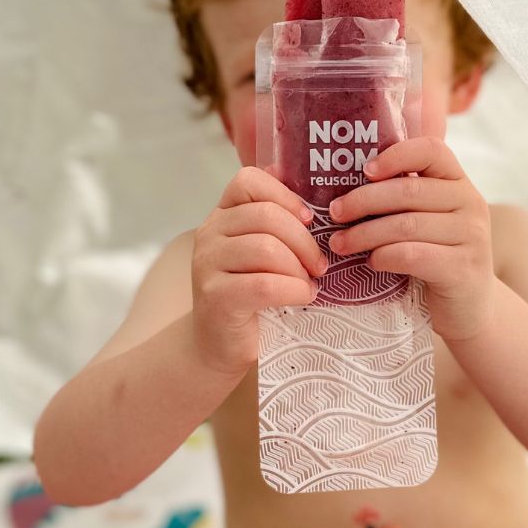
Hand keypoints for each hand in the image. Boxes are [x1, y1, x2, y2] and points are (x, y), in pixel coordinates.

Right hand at [191, 166, 327, 376]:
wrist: (220, 347)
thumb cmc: (250, 297)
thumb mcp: (261, 255)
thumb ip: (276, 227)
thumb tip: (312, 204)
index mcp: (222, 216)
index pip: (248, 180)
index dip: (285, 195)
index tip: (308, 220)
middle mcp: (209, 234)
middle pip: (266, 215)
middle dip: (304, 240)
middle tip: (319, 264)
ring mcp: (208, 265)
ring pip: (266, 248)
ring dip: (299, 268)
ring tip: (309, 282)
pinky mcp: (217, 297)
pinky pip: (265, 284)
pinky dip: (293, 290)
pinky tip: (302, 297)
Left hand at [326, 136, 494, 342]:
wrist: (470, 309)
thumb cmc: (436, 258)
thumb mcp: (427, 221)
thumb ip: (404, 200)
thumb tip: (345, 184)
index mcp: (459, 183)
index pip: (431, 150)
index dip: (395, 155)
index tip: (364, 171)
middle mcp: (471, 204)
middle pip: (408, 191)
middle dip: (363, 201)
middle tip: (334, 214)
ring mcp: (472, 237)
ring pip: (406, 225)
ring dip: (364, 234)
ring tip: (340, 243)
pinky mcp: (463, 269)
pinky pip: (412, 255)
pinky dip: (384, 257)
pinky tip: (371, 262)